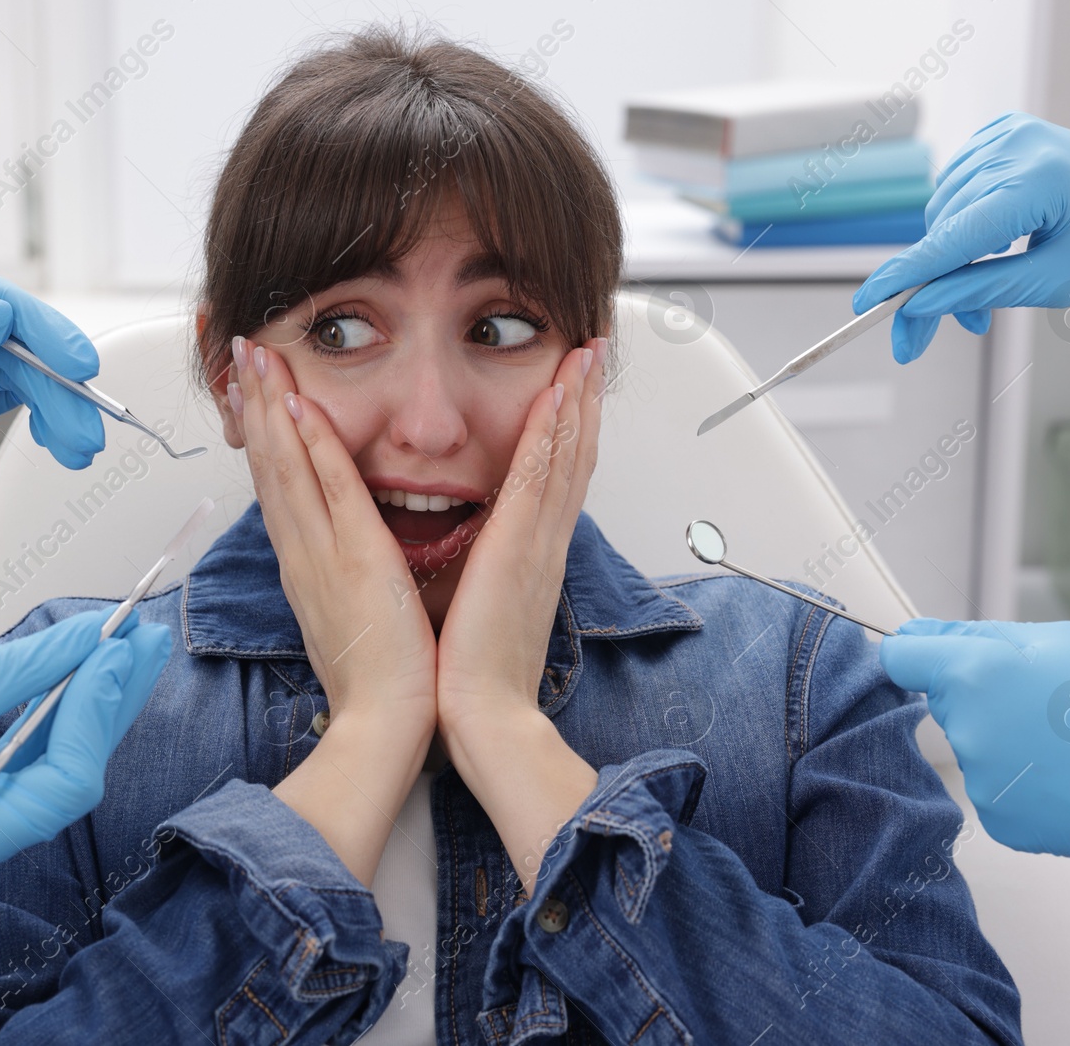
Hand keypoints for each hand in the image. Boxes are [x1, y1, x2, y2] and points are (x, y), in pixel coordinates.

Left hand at [0, 273, 107, 552]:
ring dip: (61, 409)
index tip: (77, 364)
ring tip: (79, 449)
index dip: (42, 329)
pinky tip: (60, 445)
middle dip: (61, 384)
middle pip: (20, 342)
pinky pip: (21, 403)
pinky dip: (47, 422)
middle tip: (89, 424)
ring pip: (28, 376)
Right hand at [0, 610, 170, 907]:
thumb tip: (96, 638)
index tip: (119, 652)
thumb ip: (24, 669)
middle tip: (146, 641)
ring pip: (45, 770)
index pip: (64, 785)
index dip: (97, 715)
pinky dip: (45, 721)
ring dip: (85, 708)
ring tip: (125, 649)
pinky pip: (15, 768)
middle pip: (65, 778)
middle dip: (108, 705)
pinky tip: (77, 677)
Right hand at [226, 335, 437, 731]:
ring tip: (256, 356)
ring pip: (287, 465)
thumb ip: (344, 581)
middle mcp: (303, 554)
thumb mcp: (352, 617)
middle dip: (253, 404)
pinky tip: (298, 406)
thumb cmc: (380, 683)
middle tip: (241, 351)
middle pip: (269, 465)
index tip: (252, 393)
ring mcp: (322, 554)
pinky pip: (329, 490)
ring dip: (270, 406)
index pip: (278, 487)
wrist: (384, 725)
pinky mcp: (355, 559)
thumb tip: (345, 561)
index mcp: (307, 568)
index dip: (262, 436)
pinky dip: (311, 446)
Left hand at [435, 337, 606, 737]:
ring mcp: (537, 543)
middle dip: (585, 402)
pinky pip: (539, 478)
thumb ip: (491, 576)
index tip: (575, 389)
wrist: (483, 717)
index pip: (558, 480)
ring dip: (576, 401)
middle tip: (594, 352)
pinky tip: (558, 396)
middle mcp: (544, 544)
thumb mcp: (487, 612)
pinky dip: (552, 433)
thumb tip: (483, 557)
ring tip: (585, 354)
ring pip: (564, 456)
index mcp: (533, 558)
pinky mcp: (518, 549)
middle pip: (574, 457)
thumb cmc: (475, 678)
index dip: (572, 431)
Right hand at [853, 112, 1069, 362]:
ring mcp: (1006, 133)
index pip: (955, 237)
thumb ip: (981, 292)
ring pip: (942, 212)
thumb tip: (920, 307)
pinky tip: (993, 240)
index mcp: (1041, 180)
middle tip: (960, 330)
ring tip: (986, 288)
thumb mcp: (1056, 282)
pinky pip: (954, 189)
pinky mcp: (1000, 132)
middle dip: (938, 284)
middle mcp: (1017, 146)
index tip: (867, 305)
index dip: (906, 276)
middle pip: (942, 228)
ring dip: (951, 258)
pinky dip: (962, 223)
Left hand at [881, 618, 1069, 922]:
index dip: (918, 655)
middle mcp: (965, 729)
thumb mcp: (1058, 641)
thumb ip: (976, 635)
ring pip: (972, 747)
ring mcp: (980, 780)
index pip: (900, 658)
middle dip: (978, 697)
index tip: (933, 659)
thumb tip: (920, 635)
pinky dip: (1020, 781)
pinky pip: (993, 787)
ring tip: (1061, 741)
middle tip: (1041, 702)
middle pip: (944, 703)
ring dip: (1001, 741)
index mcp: (974, 673)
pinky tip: (1062, 775)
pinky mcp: (997, 820)